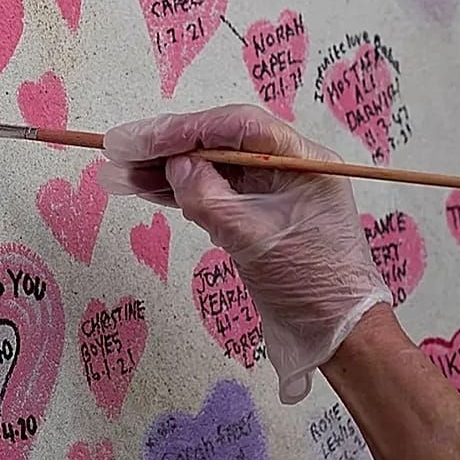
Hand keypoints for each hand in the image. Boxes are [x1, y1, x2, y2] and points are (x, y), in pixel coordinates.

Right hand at [99, 104, 390, 403]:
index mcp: (301, 162)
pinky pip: (214, 191)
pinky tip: (149, 189)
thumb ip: (207, 195)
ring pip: (212, 167)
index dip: (187, 129)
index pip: (238, 127)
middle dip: (170, 147)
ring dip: (168, 170)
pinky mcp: (257, 215)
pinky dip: (181, 191)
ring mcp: (272, 192)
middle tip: (123, 150)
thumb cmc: (309, 284)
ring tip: (124, 174)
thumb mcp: (251, 237)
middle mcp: (287, 169)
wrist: (336, 332)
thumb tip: (175, 165)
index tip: (146, 140)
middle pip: (220, 143)